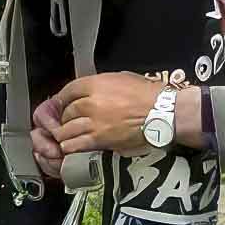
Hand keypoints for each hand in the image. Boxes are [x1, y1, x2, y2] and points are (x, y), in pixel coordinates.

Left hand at [31, 72, 162, 173]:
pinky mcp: (100, 139)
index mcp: (96, 84)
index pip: (68, 90)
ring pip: (66, 129)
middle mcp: (91, 102)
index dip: (62, 98)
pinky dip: (71, 145)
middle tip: (67, 121)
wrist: (163, 112)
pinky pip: (76, 144)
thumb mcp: (122, 78)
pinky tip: (71, 145)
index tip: (61, 103)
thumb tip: (89, 91)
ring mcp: (94, 122)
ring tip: (68, 135)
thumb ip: (101, 84)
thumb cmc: (148, 95)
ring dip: (65, 133)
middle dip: (65, 117)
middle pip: (66, 111)